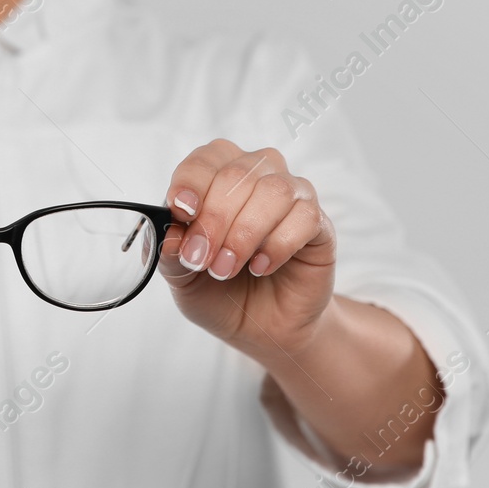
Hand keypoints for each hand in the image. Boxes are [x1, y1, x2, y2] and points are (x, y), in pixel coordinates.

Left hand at [159, 140, 336, 358]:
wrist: (261, 328)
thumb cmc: (219, 292)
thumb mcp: (183, 278)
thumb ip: (172, 255)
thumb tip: (170, 235)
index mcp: (215, 176)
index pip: (204, 160)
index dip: (191, 182)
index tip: (182, 211)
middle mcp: (255, 174)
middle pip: (237, 174)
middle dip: (214, 220)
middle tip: (202, 260)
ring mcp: (291, 195)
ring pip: (273, 190)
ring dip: (245, 233)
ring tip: (227, 268)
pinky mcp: (318, 222)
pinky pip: (304, 217)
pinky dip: (277, 244)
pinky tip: (260, 267)